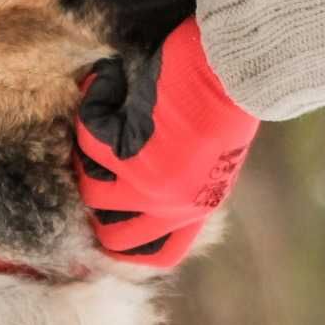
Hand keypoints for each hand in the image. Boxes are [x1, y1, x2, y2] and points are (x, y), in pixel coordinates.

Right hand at [74, 19, 260, 268]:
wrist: (237, 70)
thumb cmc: (227, 97)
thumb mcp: (209, 154)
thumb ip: (178, 177)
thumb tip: (125, 181)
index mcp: (196, 208)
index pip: (157, 254)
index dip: (128, 244)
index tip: (111, 220)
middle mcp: (169, 206)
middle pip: (108, 233)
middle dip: (95, 199)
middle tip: (93, 160)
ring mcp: (147, 184)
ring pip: (88, 184)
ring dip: (88, 149)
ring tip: (105, 111)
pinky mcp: (130, 153)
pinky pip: (88, 137)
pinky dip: (94, 103)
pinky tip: (108, 81)